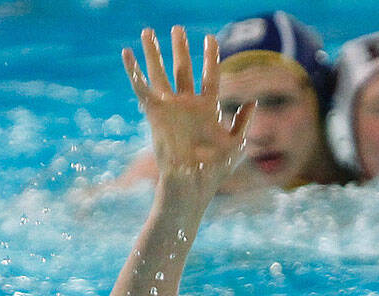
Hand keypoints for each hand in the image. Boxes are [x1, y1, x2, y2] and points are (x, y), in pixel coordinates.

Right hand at [122, 27, 254, 194]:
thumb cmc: (215, 170)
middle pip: (183, 69)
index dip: (211, 57)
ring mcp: (171, 108)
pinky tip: (127, 53)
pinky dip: (133, 71)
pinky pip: (141, 88)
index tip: (210, 37)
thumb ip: (243, 122)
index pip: (210, 75)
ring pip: (160, 73)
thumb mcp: (236, 144)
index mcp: (208, 109)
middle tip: (177, 28)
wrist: (192, 184)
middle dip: (180, 48)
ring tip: (147, 31)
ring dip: (153, 53)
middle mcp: (188, 105)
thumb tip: (252, 102)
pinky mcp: (155, 114)